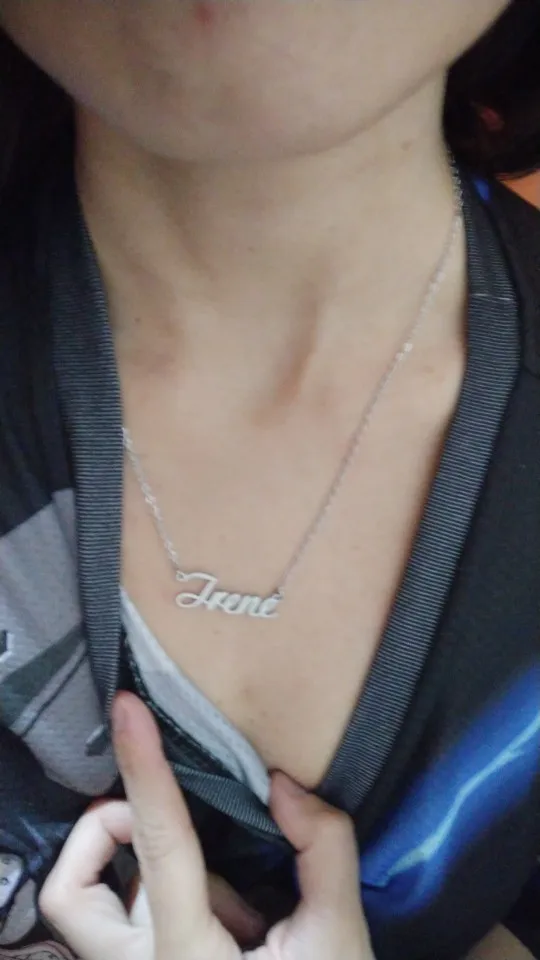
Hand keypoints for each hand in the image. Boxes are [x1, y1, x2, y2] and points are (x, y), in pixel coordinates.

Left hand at [39, 692, 374, 959]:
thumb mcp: (339, 939)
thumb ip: (322, 848)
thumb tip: (279, 783)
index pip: (160, 845)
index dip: (143, 769)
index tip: (127, 708)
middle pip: (72, 892)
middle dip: (107, 833)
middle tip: (164, 819)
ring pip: (89, 908)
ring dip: (147, 874)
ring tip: (228, 901)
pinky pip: (122, 924)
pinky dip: (162, 899)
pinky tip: (228, 924)